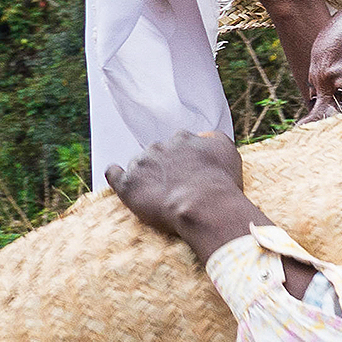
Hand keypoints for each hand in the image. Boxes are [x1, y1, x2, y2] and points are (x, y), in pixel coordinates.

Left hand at [105, 131, 255, 260]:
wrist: (204, 205)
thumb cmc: (220, 183)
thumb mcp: (228, 152)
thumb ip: (214, 139)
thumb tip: (206, 136)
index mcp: (182, 139)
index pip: (179, 142)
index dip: (184, 157)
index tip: (190, 170)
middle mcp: (160, 146)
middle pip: (157, 152)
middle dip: (164, 164)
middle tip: (176, 183)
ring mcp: (141, 164)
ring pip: (139, 163)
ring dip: (145, 173)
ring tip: (156, 191)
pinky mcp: (128, 184)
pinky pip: (114, 173)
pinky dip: (115, 173)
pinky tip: (118, 175)